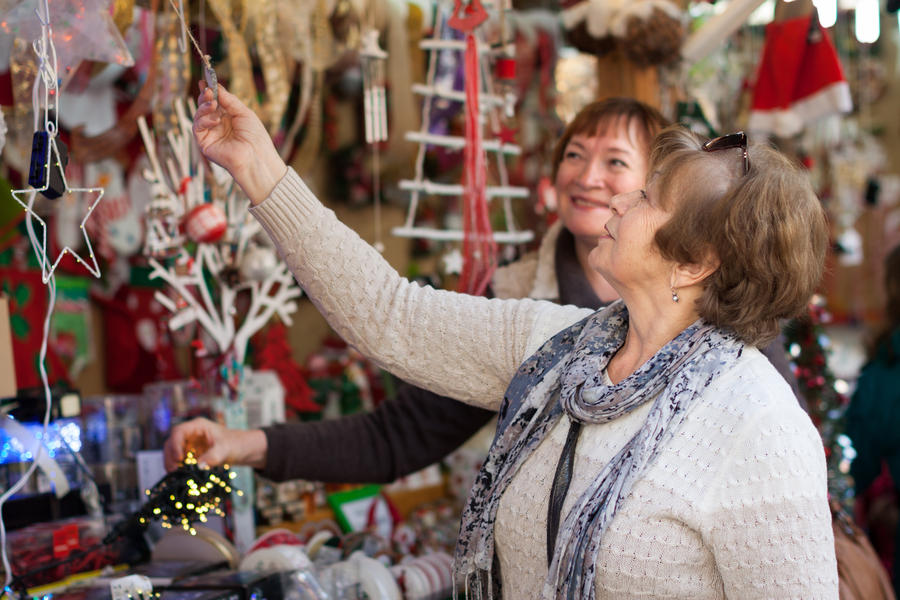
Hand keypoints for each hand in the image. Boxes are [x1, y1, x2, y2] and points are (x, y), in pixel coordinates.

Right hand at [163, 417, 266, 471]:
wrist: (241, 450)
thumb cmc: (236, 444)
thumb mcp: (226, 449)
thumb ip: (214, 456)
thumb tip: (199, 466)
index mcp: (198, 426)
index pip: (179, 431)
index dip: (175, 444)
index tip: (178, 458)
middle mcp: (190, 434)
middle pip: (171, 442)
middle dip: (170, 456)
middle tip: (174, 471)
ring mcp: (189, 445)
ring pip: (172, 453)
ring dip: (171, 464)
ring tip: (176, 475)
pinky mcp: (190, 455)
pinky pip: (179, 462)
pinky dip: (177, 468)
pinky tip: (180, 476)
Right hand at [193, 82, 286, 204]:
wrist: (256, 156)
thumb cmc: (255, 137)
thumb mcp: (243, 112)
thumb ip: (228, 99)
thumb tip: (216, 86)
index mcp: (228, 119)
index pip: (215, 102)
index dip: (209, 92)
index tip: (204, 80)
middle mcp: (218, 126)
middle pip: (204, 107)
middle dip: (204, 97)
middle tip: (206, 89)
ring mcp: (211, 135)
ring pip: (198, 116)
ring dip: (204, 107)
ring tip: (213, 104)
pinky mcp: (204, 143)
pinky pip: (197, 127)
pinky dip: (204, 120)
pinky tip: (215, 119)